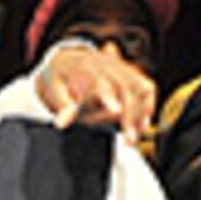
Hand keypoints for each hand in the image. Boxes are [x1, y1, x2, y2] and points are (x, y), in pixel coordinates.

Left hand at [30, 46, 156, 141]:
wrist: (70, 57)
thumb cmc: (61, 77)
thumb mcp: (54, 89)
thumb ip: (62, 106)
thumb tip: (62, 124)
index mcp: (85, 66)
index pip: (98, 81)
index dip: (108, 95)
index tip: (116, 110)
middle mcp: (107, 64)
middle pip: (126, 87)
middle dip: (130, 115)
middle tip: (128, 142)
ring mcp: (121, 67)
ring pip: (141, 88)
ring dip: (140, 115)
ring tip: (132, 139)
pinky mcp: (132, 74)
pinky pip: (147, 89)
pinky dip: (147, 107)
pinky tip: (140, 126)